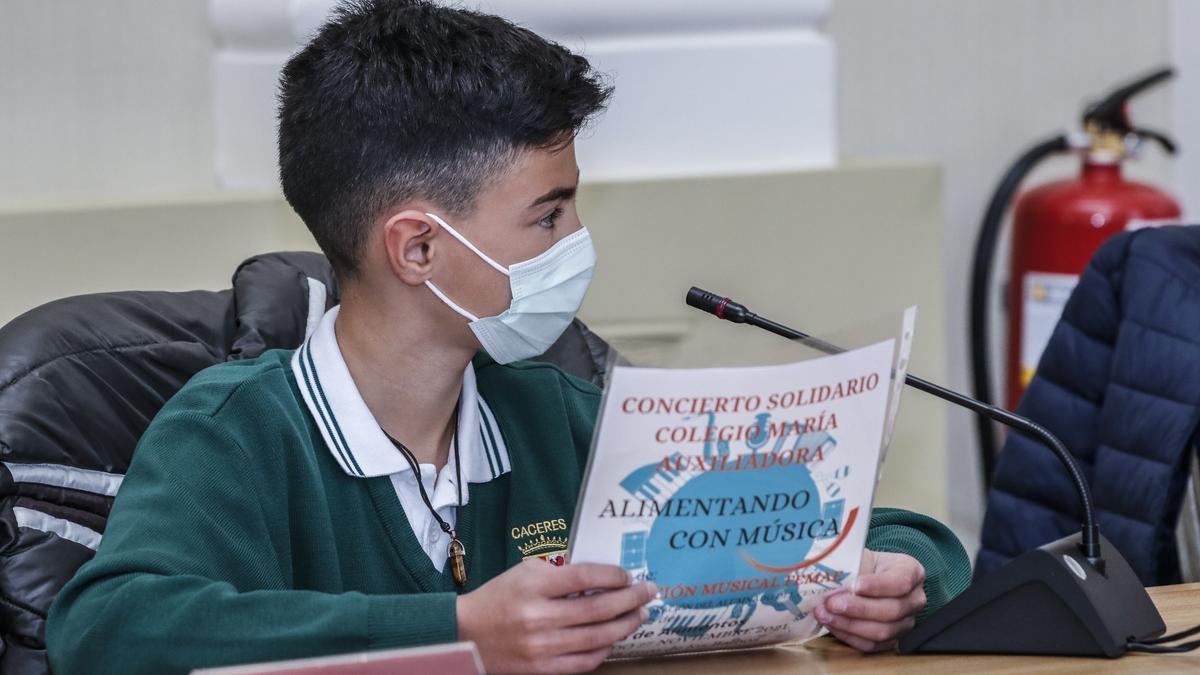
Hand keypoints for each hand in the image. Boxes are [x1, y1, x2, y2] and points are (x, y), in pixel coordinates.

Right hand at [457, 559, 656, 673]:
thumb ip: (561, 573)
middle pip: (598, 608)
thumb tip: (602, 576)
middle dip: (631, 599)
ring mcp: (541, 646)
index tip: (626, 574)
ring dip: (626, 625)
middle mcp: (539, 617)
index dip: (612, 575)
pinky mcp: (542, 669)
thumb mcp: (525, 573)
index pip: (584, 577)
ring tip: (639, 615)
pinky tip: (613, 638)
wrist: (466, 634)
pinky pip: (585, 662)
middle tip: (649, 592)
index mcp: (534, 586)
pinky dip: (604, 650)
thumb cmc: (499, 597)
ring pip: (597, 637)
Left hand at [813, 549, 926, 652]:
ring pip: (882, 631)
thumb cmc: (864, 565)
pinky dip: (849, 635)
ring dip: (849, 624)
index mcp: (911, 571)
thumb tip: (832, 579)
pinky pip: (871, 645)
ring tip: (825, 614)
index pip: (900, 582)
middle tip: (831, 603)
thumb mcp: (860, 556)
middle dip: (858, 608)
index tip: (853, 585)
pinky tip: (832, 624)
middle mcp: (914, 599)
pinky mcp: (892, 640)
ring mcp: (906, 622)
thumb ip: (851, 566)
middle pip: (892, 610)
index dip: (876, 586)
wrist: (865, 577)